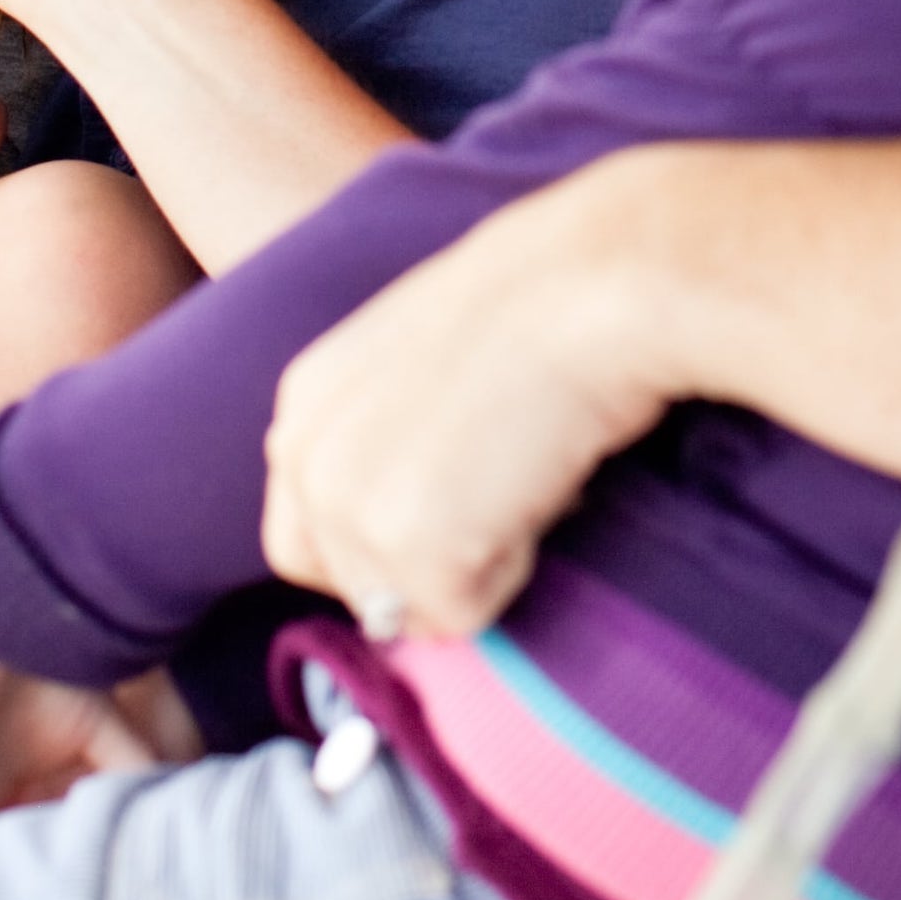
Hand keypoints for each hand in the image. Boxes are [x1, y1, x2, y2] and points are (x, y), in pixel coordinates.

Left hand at [262, 164, 687, 640]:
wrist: (595, 282)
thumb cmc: (545, 299)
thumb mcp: (425, 358)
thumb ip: (390, 434)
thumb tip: (425, 518)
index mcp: (305, 403)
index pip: (307, 537)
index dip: (388, 543)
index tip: (461, 500)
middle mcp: (305, 456)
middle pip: (353, 587)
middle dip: (428, 566)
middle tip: (503, 481)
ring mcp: (350, 505)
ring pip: (409, 610)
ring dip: (475, 565)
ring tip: (521, 470)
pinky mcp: (410, 549)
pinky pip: (467, 617)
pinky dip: (515, 572)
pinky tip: (537, 487)